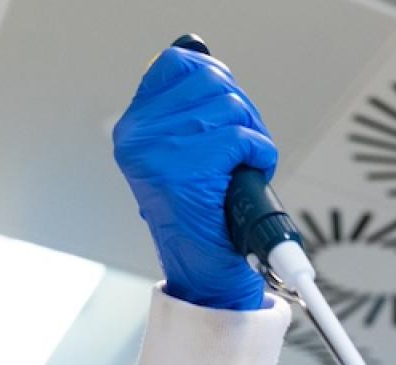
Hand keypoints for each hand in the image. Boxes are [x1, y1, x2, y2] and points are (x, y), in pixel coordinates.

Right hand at [113, 47, 276, 309]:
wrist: (205, 272)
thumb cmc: (201, 216)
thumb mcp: (183, 154)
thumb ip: (188, 109)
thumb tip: (205, 61)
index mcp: (134, 129)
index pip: (179, 65)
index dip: (215, 82)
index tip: (224, 112)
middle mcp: (139, 137)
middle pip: (213, 82)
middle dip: (242, 112)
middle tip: (242, 148)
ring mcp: (161, 153)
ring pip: (232, 109)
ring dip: (252, 137)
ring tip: (241, 167)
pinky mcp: (190, 170)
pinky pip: (244, 139)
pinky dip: (260, 156)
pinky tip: (249, 176)